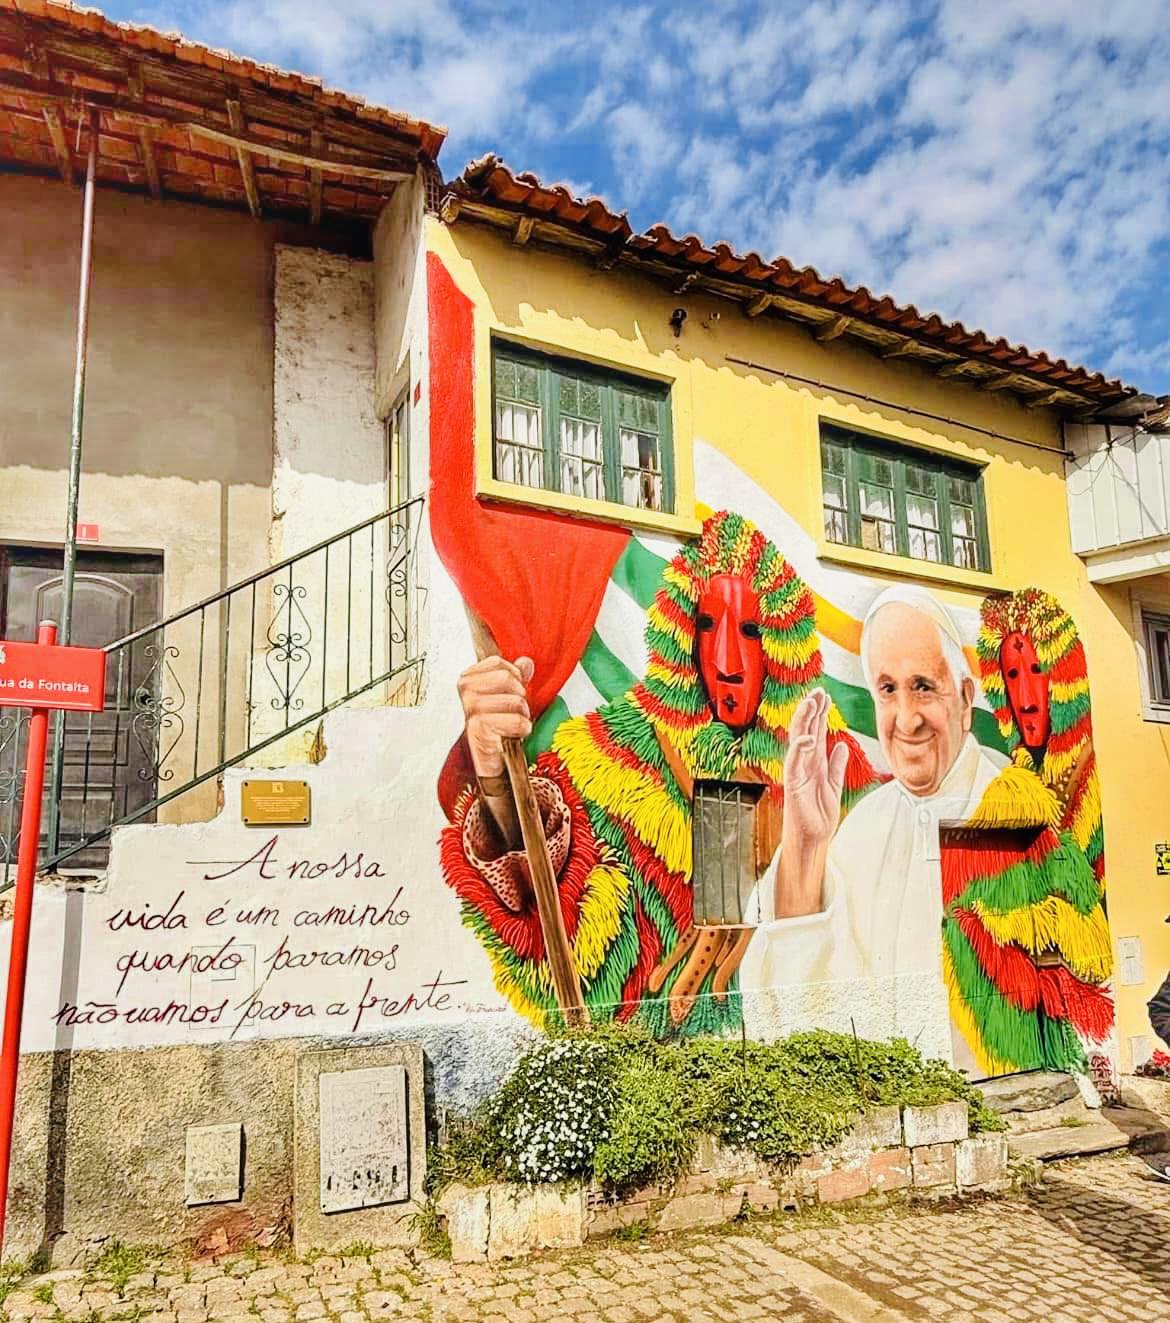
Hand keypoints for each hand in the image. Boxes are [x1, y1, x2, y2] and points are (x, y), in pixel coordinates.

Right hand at [458, 655, 533, 778]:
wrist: (489, 759)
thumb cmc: (496, 726)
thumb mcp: (506, 696)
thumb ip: (515, 676)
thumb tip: (526, 662)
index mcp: (467, 679)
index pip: (497, 663)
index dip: (513, 675)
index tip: (511, 691)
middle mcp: (465, 692)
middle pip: (507, 678)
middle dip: (519, 696)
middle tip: (513, 711)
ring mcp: (470, 709)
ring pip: (516, 700)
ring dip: (522, 715)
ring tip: (511, 725)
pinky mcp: (479, 728)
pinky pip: (517, 721)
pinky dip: (522, 729)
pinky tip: (512, 735)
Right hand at [776, 688, 846, 916]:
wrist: (813, 839)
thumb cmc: (819, 816)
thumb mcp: (835, 786)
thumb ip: (837, 765)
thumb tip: (841, 745)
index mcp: (814, 763)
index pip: (816, 732)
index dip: (820, 714)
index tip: (824, 696)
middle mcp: (804, 764)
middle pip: (805, 730)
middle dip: (811, 710)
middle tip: (817, 691)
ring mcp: (797, 772)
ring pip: (798, 740)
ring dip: (803, 722)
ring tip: (810, 704)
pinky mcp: (793, 784)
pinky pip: (794, 763)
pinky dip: (800, 749)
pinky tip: (808, 738)